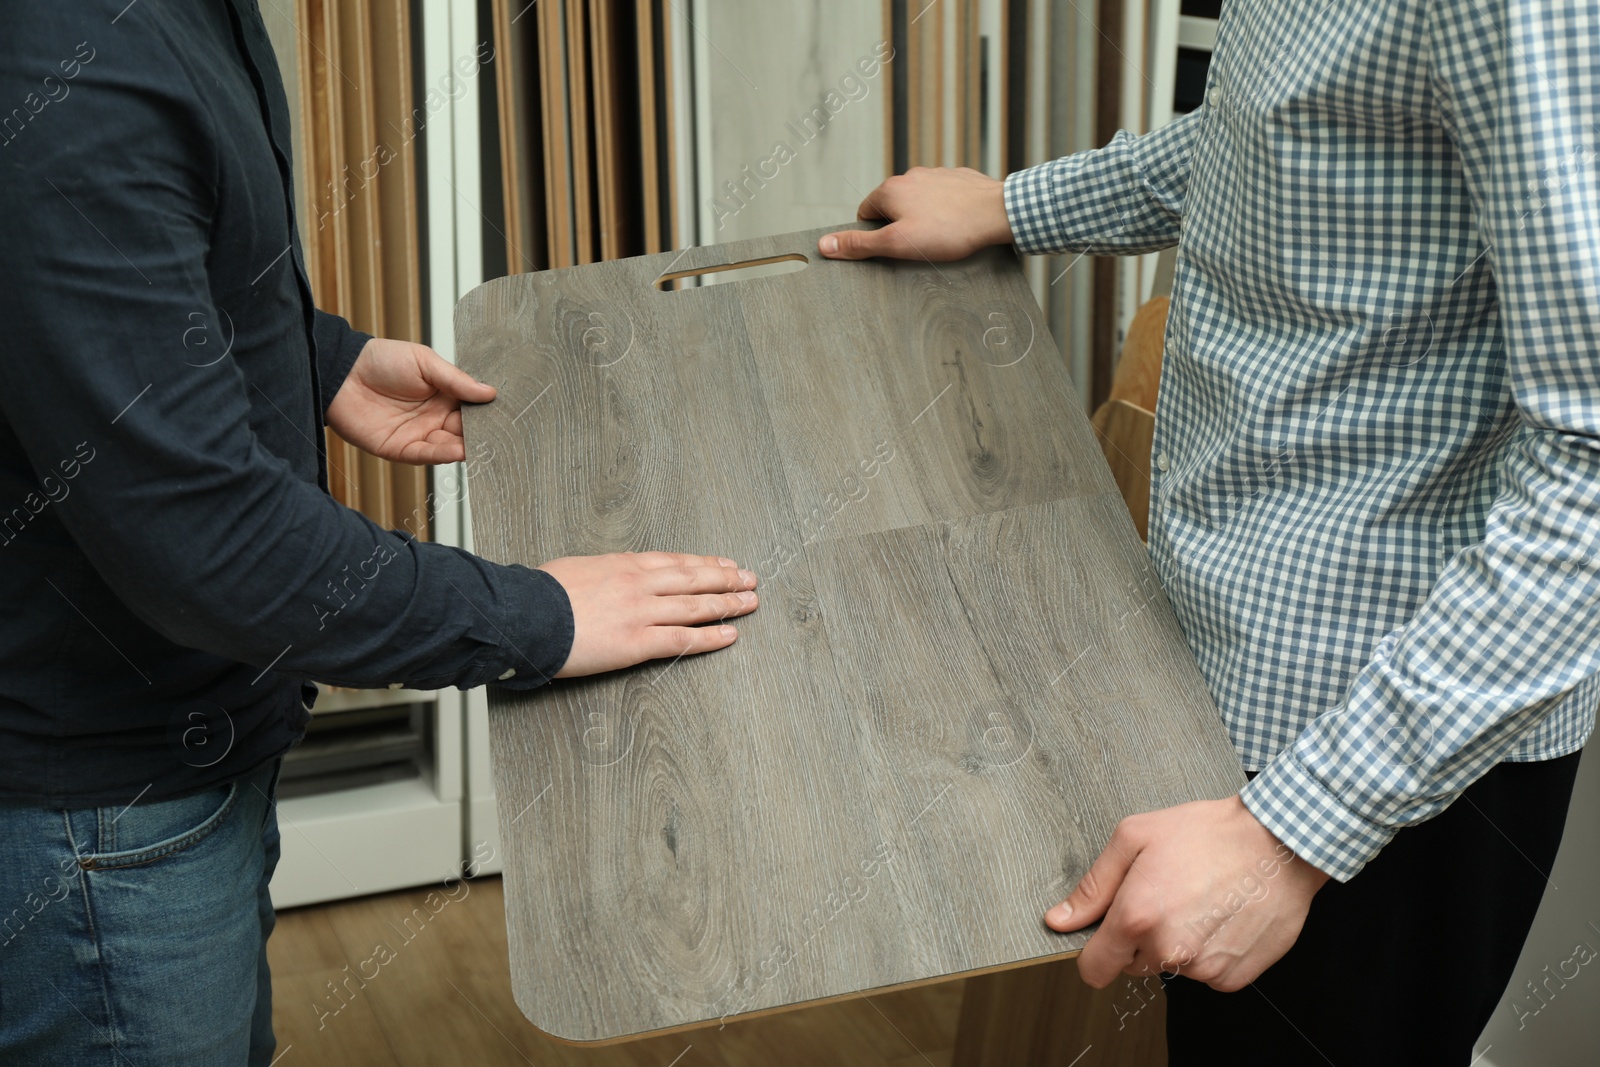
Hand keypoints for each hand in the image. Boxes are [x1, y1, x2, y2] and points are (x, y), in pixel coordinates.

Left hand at [326, 337, 496, 463]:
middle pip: (465, 431)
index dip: (488, 413)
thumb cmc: (380, 360)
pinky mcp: (400, 449)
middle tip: (501, 435)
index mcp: (443, 395)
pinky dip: (443, 454)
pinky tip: (458, 450)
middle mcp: (434, 417)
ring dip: (467, 447)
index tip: (507, 416)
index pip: (472, 409)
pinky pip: (425, 455)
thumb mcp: (424, 362)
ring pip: (449, 446)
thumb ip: (456, 380)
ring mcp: (418, 434)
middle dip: (482, 434)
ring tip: (484, 445)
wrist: (341, 372)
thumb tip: (490, 392)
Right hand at [537, 552, 759, 677]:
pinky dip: (711, 637)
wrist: (525, 614)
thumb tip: (604, 579)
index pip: (675, 561)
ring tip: (750, 603)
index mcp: (623, 564)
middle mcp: (639, 584)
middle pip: (694, 579)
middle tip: (750, 579)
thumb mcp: (574, 569)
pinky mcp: (637, 642)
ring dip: (728, 604)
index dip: (704, 562)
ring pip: (696, 606)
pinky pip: (683, 639)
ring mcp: (642, 612)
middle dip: (726, 579)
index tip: (724, 563)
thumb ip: (600, 574)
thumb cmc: (539, 594)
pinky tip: (730, 635)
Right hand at [818, 166, 1012, 261]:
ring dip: (923, 218)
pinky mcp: (958, 180)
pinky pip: (943, 198)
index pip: (866, 214)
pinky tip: (957, 225)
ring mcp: (936, 175)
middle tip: (918, 246)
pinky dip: (945, 211)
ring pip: (919, 201)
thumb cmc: (949, 229)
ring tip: (941, 237)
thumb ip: (860, 245)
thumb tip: (825, 245)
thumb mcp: (897, 244)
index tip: (892, 248)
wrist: (997, 213)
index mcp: (890, 189)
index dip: (875, 236)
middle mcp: (911, 177)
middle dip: (900, 227)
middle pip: (892, 207)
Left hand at [1045, 796, 1330, 991]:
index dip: (1096, 952)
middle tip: (1166, 896)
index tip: (1107, 936)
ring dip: (1177, 943)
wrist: (1277, 842)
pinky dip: (1209, 952)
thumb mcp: (1135, 838)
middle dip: (1141, 937)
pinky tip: (1221, 917)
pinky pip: (1207, 973)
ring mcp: (1204, 967)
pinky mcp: (1235, 976)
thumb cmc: (1207, 833)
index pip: (1094, 969)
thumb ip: (1093, 886)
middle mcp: (1169, 950)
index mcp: (1137, 917)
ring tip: (1199, 900)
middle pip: (1133, 964)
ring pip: (1172, 967)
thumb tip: (1060, 919)